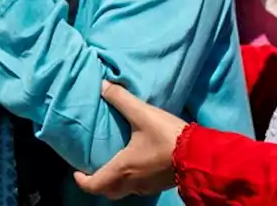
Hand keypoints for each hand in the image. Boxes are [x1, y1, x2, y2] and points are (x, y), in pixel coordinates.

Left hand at [73, 82, 187, 198]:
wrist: (200, 156)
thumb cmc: (168, 137)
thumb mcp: (143, 114)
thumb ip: (122, 99)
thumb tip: (102, 85)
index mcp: (123, 168)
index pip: (95, 184)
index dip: (82, 181)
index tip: (76, 172)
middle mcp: (132, 182)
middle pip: (108, 192)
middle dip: (97, 184)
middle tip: (92, 171)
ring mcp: (147, 187)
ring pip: (124, 191)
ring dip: (114, 183)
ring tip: (112, 167)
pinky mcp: (160, 185)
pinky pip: (138, 188)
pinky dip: (129, 182)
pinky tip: (136, 167)